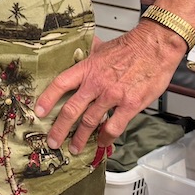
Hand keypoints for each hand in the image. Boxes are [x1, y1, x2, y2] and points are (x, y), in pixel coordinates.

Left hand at [33, 23, 180, 154]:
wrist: (155, 47)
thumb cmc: (131, 47)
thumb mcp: (102, 48)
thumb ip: (87, 54)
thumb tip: (77, 51)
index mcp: (87, 68)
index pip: (60, 84)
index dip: (47, 99)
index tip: (39, 112)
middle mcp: (96, 83)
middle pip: (71, 109)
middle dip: (59, 129)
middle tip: (52, 141)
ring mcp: (113, 95)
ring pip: (90, 122)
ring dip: (81, 138)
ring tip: (74, 148)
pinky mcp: (130, 105)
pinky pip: (114, 126)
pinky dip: (106, 137)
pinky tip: (102, 142)